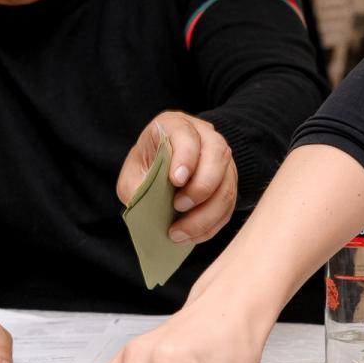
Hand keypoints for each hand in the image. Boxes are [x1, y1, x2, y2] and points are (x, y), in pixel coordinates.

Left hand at [116, 111, 238, 244]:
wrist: (166, 166)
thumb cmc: (148, 165)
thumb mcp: (133, 171)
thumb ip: (137, 185)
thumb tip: (149, 210)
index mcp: (176, 126)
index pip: (187, 136)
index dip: (184, 158)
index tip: (175, 180)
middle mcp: (206, 137)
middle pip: (217, 158)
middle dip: (200, 188)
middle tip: (178, 207)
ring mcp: (222, 160)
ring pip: (226, 186)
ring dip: (205, 214)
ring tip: (179, 233)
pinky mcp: (230, 183)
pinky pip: (228, 206)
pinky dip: (211, 225)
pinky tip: (191, 236)